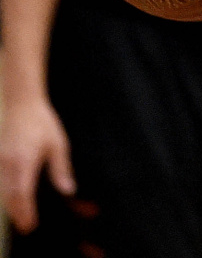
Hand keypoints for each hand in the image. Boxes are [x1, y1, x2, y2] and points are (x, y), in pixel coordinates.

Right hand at [0, 95, 75, 233]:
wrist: (21, 104)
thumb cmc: (42, 122)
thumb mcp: (58, 144)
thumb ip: (61, 169)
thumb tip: (68, 191)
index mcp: (23, 162)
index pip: (21, 194)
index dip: (25, 212)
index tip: (31, 225)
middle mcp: (7, 165)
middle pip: (8, 198)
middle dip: (18, 213)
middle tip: (28, 225)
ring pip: (1, 192)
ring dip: (11, 204)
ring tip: (24, 214)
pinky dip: (5, 193)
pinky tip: (15, 196)